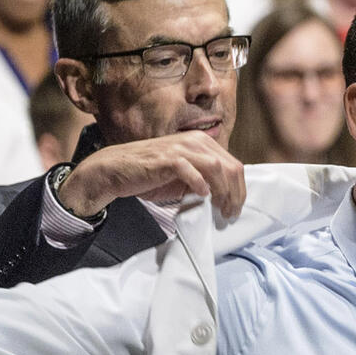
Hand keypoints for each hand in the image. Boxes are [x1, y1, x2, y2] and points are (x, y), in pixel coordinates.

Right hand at [58, 131, 245, 218]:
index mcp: (201, 143)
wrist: (116, 170)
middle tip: (231, 214)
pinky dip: (200, 185)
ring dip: (223, 192)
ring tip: (221, 210)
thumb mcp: (182, 176)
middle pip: (230, 166)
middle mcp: (194, 141)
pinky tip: (201, 196)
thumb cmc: (149, 174)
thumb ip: (203, 179)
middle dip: (235, 193)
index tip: (235, 207)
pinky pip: (192, 171)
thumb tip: (224, 196)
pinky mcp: (167, 159)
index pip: (232, 164)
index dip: (239, 188)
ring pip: (217, 168)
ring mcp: (180, 148)